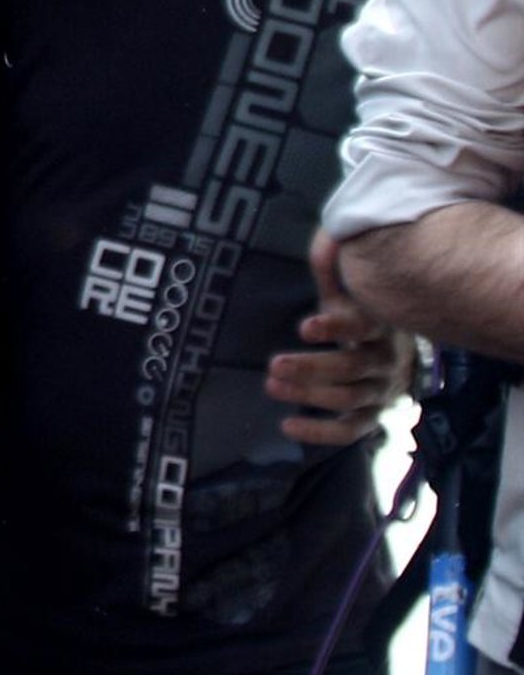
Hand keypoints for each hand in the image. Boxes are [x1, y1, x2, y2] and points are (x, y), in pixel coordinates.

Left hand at [263, 230, 415, 446]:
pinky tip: (288, 427)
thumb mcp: (351, 290)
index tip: (305, 326)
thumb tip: (325, 241)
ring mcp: (382, 391)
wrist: (403, 351)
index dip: (336, 327)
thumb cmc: (363, 314)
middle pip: (352, 368)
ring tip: (271, 385)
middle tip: (273, 364)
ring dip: (309, 395)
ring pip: (349, 399)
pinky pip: (351, 431)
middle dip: (312, 368)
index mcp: (382, 324)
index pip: (364, 326)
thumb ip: (333, 268)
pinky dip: (322, 434)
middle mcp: (387, 360)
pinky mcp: (373, 415)